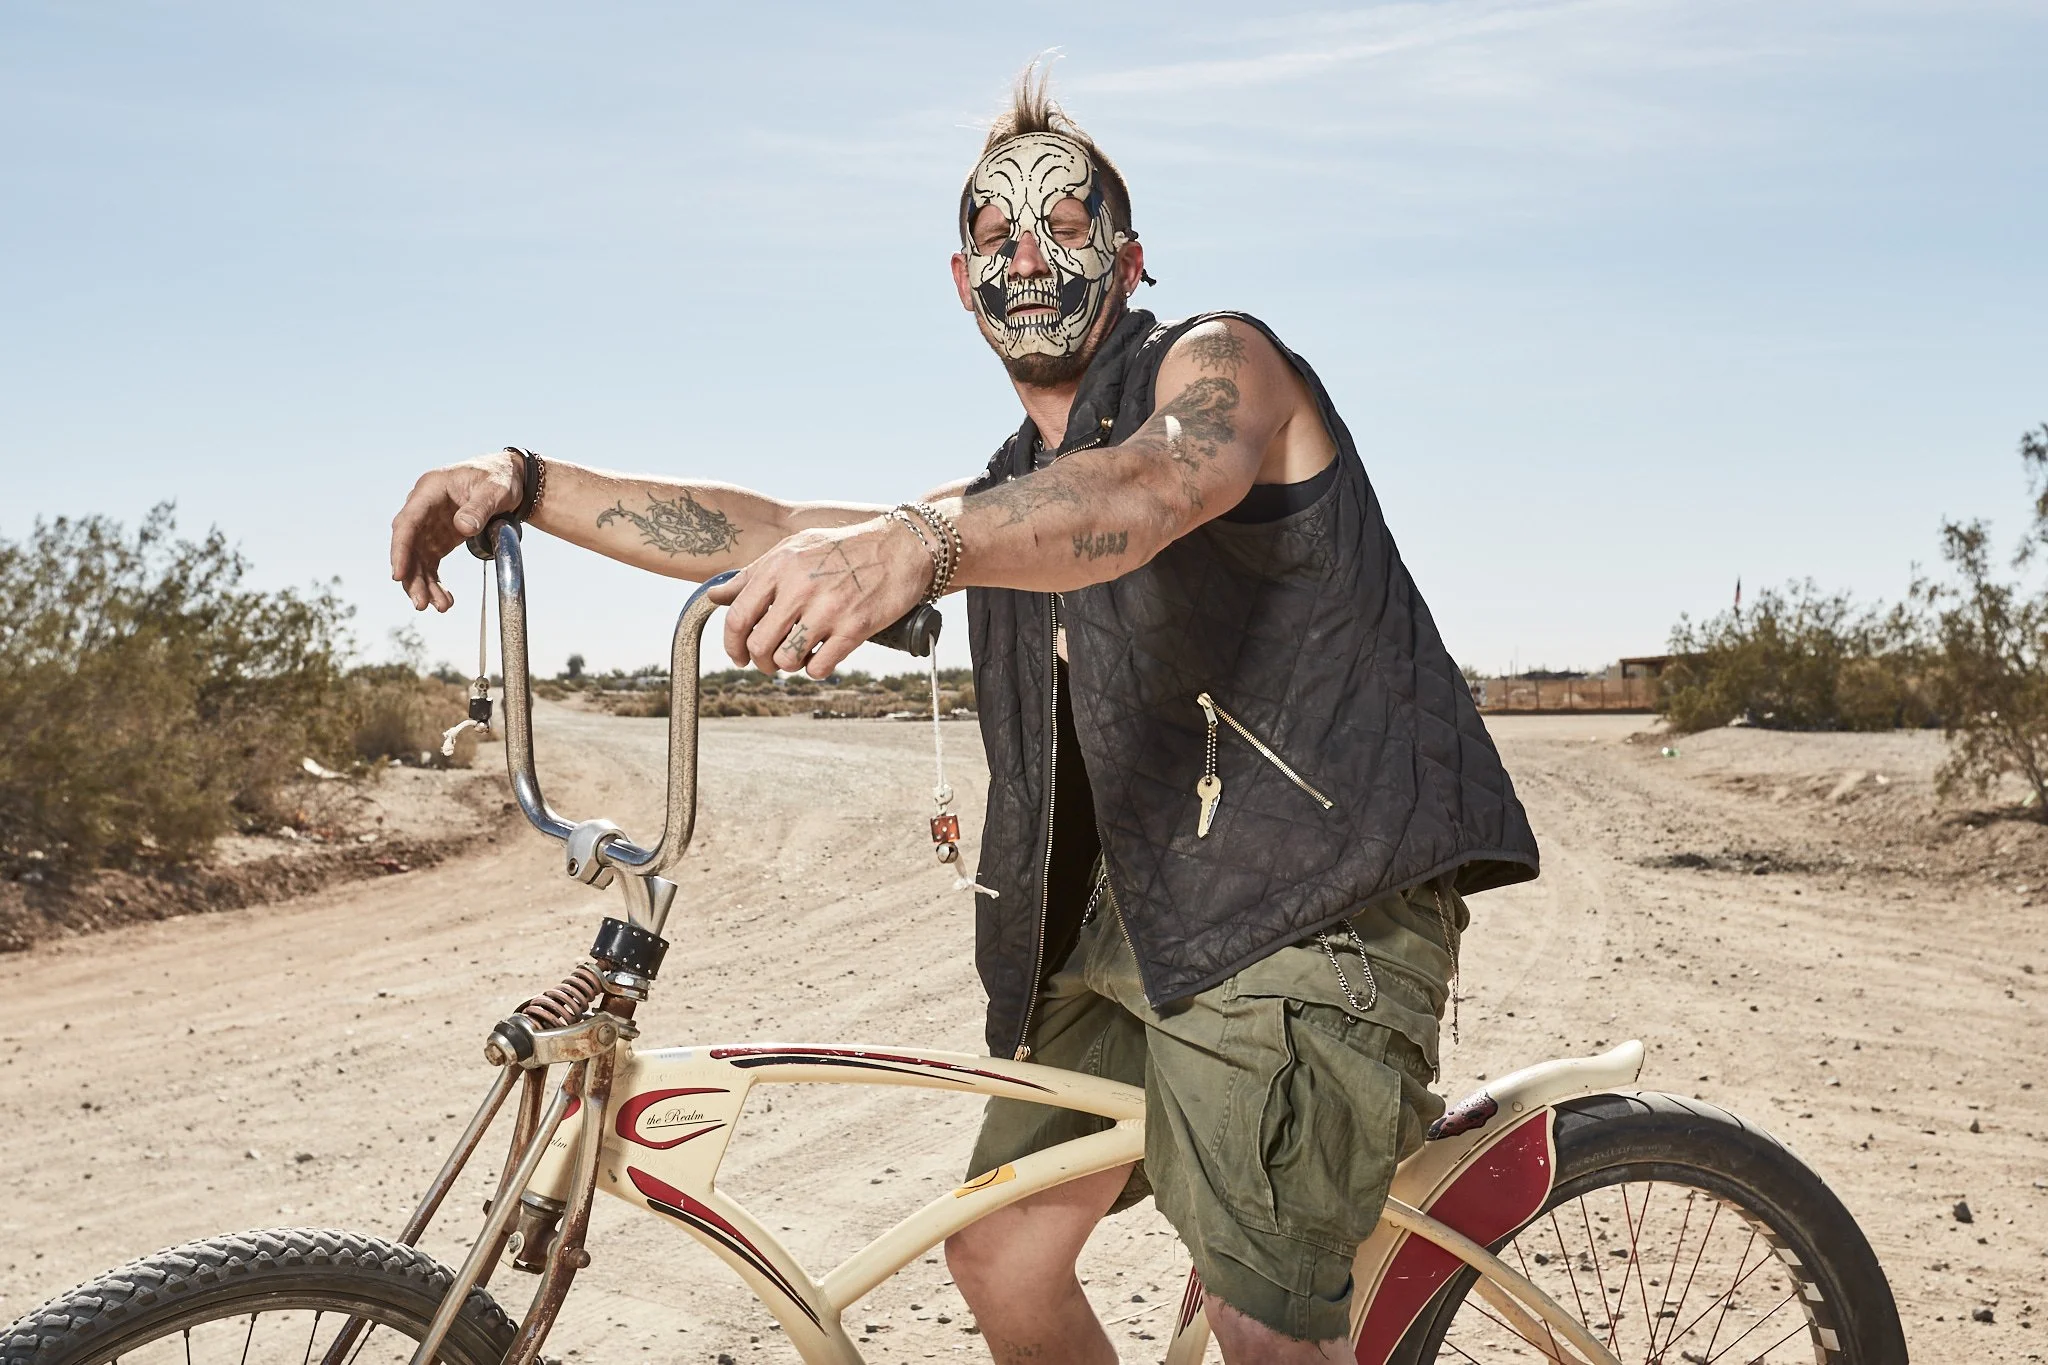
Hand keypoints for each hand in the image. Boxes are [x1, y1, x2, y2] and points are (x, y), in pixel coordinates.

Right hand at [389, 452, 524, 611]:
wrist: (510, 479)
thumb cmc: (499, 478)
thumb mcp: (495, 489)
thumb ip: (479, 507)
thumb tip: (463, 527)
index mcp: (430, 490)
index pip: (407, 522)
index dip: (401, 549)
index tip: (398, 574)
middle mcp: (423, 508)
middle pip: (409, 545)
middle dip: (412, 576)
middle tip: (421, 603)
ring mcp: (430, 525)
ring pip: (418, 559)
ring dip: (424, 584)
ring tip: (439, 607)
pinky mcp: (439, 538)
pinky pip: (430, 564)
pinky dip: (435, 582)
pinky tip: (444, 600)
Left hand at [710, 517, 931, 678]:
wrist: (900, 547)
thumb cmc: (844, 548)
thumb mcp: (793, 549)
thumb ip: (753, 573)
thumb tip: (715, 596)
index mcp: (779, 567)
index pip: (736, 617)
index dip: (732, 645)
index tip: (739, 656)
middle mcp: (800, 588)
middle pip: (759, 645)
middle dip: (760, 662)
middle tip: (769, 662)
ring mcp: (828, 609)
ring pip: (786, 660)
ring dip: (788, 667)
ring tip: (798, 657)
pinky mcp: (855, 628)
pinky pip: (820, 667)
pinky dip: (816, 670)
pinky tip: (823, 658)